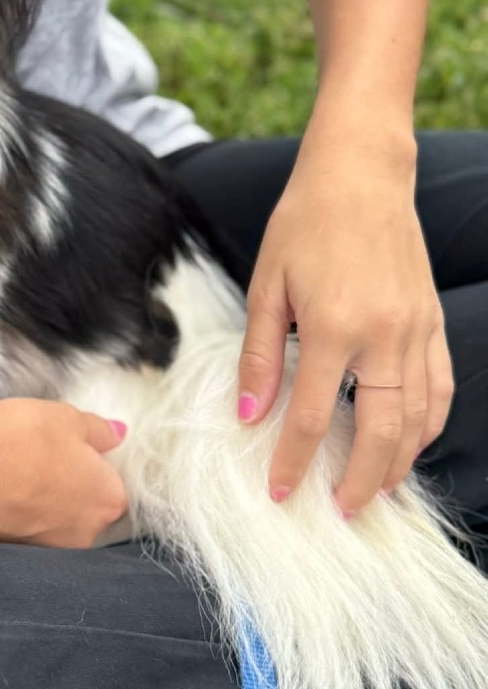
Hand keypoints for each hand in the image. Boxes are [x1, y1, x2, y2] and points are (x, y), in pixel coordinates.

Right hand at [0, 396, 128, 547]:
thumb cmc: (18, 435)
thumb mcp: (66, 417)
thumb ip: (99, 430)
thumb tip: (118, 435)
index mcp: (106, 502)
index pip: (112, 491)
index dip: (91, 470)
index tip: (67, 453)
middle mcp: (81, 538)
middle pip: (83, 516)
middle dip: (65, 494)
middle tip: (35, 462)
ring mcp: (42, 555)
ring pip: (47, 530)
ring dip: (34, 510)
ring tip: (7, 476)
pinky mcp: (3, 561)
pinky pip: (13, 538)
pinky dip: (5, 521)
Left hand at [237, 134, 452, 515]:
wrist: (359, 176)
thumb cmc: (303, 225)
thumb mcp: (267, 285)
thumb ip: (260, 353)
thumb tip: (249, 413)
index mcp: (336, 327)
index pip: (314, 416)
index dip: (294, 460)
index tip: (280, 492)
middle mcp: (386, 336)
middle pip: (380, 432)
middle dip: (359, 481)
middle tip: (339, 512)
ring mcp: (417, 330)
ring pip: (418, 419)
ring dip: (397, 463)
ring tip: (374, 491)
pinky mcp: (431, 321)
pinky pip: (440, 388)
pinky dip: (428, 425)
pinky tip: (410, 443)